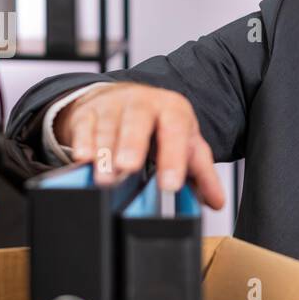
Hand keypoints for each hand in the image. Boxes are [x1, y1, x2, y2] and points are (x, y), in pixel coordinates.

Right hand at [53, 83, 224, 209]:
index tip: (170, 184)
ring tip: (105, 178)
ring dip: (105, 153)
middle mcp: (142, 103)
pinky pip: (84, 127)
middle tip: (129, 168)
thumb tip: (215, 201)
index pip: (176, 130)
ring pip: (107, 127)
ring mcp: (113, 106)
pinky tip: (84, 159)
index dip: (173, 156)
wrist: (125, 98)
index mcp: (172, 109)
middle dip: (132, 144)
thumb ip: (201, 173)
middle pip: (138, 120)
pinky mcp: (88, 113)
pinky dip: (82, 144)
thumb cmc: (159, 125)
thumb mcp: (185, 143)